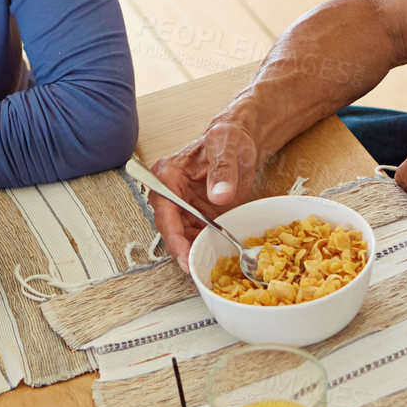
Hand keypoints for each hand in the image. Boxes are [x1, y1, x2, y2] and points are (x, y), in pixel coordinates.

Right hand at [149, 121, 262, 271]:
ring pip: (182, 236)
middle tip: (195, 268)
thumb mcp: (227, 147)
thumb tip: (218, 194)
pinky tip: (215, 254)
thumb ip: (223, 170)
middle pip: (170, 229)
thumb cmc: (229, 137)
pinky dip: (204, 246)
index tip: (184, 255)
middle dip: (182, 251)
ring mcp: (183, 205)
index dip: (173, 236)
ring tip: (207, 266)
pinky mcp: (197, 214)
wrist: (241, 140)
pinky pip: (197, 235)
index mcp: (168, 175)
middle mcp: (170, 192)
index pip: (164, 211)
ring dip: (194, 251)